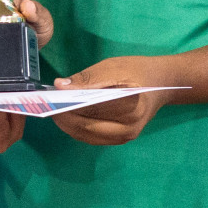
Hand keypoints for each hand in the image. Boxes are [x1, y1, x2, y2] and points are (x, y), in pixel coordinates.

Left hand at [51, 55, 174, 145]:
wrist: (161, 84)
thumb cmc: (136, 71)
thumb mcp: (112, 67)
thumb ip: (86, 80)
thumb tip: (60, 86)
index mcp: (131, 106)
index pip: (92, 108)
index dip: (69, 102)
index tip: (52, 94)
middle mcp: (129, 127)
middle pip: (87, 127)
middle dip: (63, 116)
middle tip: (46, 103)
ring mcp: (125, 137)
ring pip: (86, 135)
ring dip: (66, 123)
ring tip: (52, 108)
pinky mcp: (119, 140)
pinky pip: (91, 137)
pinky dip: (76, 127)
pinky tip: (66, 115)